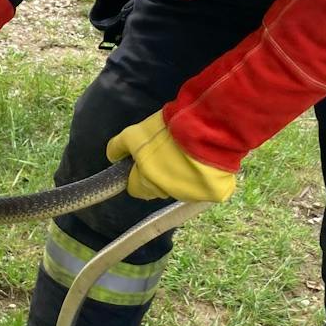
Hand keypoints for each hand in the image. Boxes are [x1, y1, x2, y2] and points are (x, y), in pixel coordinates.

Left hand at [106, 111, 235, 202]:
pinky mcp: (213, 193)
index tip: (145, 156)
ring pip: (181, 188)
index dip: (137, 171)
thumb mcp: (135, 133)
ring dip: (181, 175)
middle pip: (157, 187)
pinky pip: (205, 187)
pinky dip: (204, 177)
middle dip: (160, 173)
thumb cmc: (169, 131)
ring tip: (189, 152)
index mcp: (145, 181)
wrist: (207, 130)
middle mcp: (166, 193)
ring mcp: (191, 195)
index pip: (134, 187)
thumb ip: (119, 146)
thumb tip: (111, 156)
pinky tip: (206, 160)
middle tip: (168, 150)